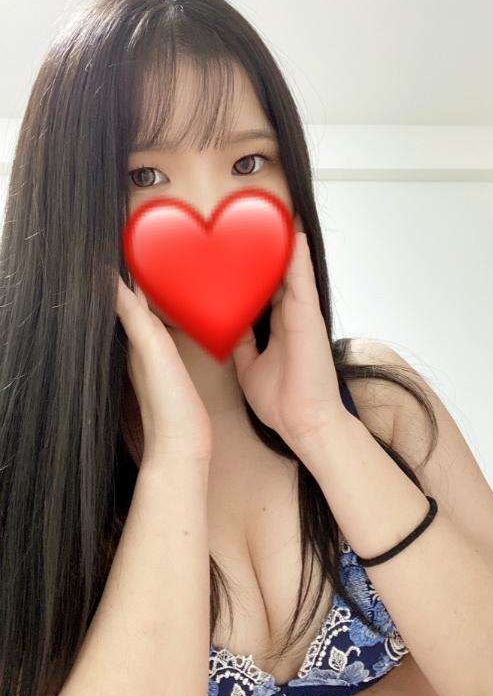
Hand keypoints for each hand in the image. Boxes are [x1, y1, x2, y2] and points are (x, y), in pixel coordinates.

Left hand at [114, 272, 211, 466]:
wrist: (183, 445)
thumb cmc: (167, 404)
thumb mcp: (150, 350)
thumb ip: (131, 315)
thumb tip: (106, 280)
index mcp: (137, 340)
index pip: (128, 298)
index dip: (129, 275)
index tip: (133, 251)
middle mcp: (143, 349)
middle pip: (140, 307)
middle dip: (143, 283)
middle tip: (152, 256)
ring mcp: (158, 362)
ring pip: (153, 321)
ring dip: (157, 301)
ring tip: (164, 278)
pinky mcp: (174, 373)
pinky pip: (170, 338)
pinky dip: (171, 322)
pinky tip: (176, 321)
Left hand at [231, 231, 347, 445]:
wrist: (303, 422)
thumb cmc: (281, 401)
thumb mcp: (249, 366)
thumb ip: (241, 343)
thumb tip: (226, 326)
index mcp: (276, 327)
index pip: (262, 289)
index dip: (250, 270)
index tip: (236, 249)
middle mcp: (289, 315)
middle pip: (276, 274)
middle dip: (266, 250)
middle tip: (254, 221)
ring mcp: (301, 313)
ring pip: (290, 270)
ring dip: (282, 245)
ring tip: (274, 215)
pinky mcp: (309, 314)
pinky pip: (302, 278)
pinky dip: (298, 255)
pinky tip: (293, 232)